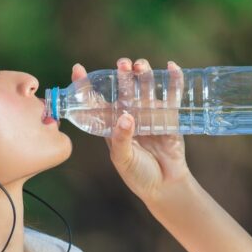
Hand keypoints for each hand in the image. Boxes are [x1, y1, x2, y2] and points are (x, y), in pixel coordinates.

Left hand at [70, 57, 195, 203]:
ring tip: (141, 66)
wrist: (164, 187)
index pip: (96, 101)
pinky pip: (172, 95)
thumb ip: (121, 139)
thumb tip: (126, 117)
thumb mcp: (123, 159)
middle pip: (125, 89)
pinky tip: (172, 67)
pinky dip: (173, 81)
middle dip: (123, 75)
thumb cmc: (138, 175)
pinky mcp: (169, 117)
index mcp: (112, 124)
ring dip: (144, 74)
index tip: (78, 69)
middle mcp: (130, 115)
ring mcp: (150, 114)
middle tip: (122, 64)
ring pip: (146, 88)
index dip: (86, 86)